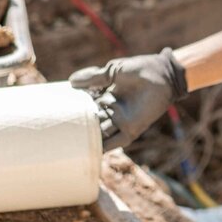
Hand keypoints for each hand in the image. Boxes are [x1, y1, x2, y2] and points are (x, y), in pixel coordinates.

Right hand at [68, 48, 188, 151]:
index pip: (86, 107)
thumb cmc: (141, 69)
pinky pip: (116, 141)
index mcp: (106, 96)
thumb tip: (71, 82)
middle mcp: (112, 110)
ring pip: (101, 134)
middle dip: (78, 129)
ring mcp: (121, 120)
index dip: (74, 112)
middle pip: (91, 123)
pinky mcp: (132, 128)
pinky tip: (92, 153)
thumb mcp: (114, 71)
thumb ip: (93, 77)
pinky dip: (105, 148)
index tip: (57, 115)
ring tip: (70, 147)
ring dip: (89, 140)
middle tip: (58, 136)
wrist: (163, 73)